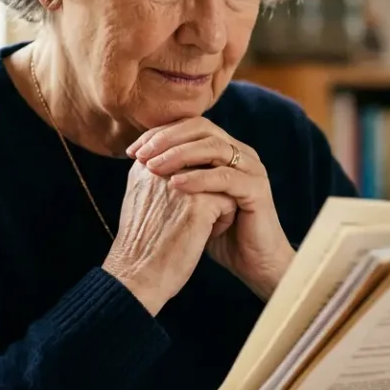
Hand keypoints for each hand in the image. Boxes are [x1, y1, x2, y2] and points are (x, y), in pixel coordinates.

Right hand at [102, 160, 236, 315]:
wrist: (137, 278)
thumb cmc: (142, 246)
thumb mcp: (142, 202)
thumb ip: (159, 179)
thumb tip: (186, 169)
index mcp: (145, 166)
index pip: (185, 157)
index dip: (192, 186)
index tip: (176, 213)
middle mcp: (161, 168)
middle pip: (204, 166)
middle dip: (207, 190)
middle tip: (191, 220)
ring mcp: (180, 183)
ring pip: (220, 181)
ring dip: (216, 204)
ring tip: (198, 227)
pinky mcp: (200, 202)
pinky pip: (229, 200)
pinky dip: (222, 221)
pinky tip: (204, 236)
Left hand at [128, 118, 293, 299]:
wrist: (251, 262)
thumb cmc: (218, 232)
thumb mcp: (191, 199)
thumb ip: (174, 175)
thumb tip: (138, 159)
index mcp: (226, 150)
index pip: (190, 126)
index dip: (160, 133)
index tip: (132, 151)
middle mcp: (241, 153)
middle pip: (202, 128)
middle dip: (167, 139)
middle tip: (141, 155)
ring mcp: (252, 169)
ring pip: (214, 147)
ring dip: (180, 154)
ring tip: (153, 168)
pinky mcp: (257, 189)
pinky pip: (225, 177)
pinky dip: (198, 178)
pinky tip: (175, 185)